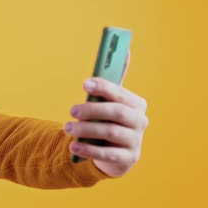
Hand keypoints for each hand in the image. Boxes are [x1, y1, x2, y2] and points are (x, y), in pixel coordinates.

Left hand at [63, 52, 148, 176]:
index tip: (85, 84)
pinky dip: (89, 149)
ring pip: (110, 132)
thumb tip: (124, 48)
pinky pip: (108, 153)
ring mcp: (136, 141)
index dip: (104, 87)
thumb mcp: (108, 102)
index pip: (120, 93)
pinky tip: (73, 146)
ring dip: (86, 129)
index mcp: (136, 104)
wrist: (113, 154)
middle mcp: (140, 121)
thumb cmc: (107, 120)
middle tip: (71, 110)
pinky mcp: (128, 159)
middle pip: (116, 112)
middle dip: (91, 109)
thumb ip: (112, 81)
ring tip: (67, 128)